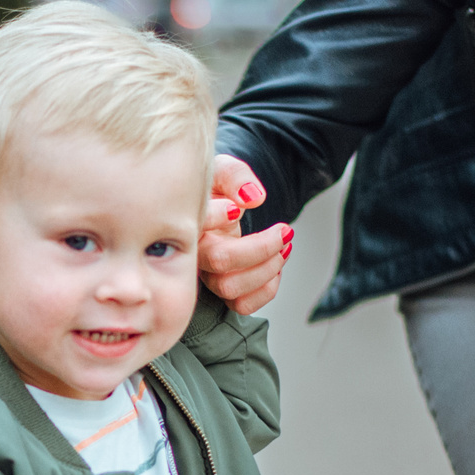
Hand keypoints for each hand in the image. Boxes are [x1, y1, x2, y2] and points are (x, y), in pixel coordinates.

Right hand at [199, 156, 291, 315]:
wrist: (221, 205)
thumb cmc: (217, 189)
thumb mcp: (224, 169)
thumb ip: (236, 176)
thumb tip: (252, 198)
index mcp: (190, 220)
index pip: (196, 224)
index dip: (216, 217)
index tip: (237, 210)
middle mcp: (194, 252)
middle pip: (220, 261)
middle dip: (261, 247)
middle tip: (284, 231)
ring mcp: (207, 274)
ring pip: (231, 288)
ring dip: (268, 269)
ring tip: (284, 247)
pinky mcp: (223, 288)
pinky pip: (241, 305)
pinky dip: (266, 289)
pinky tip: (275, 267)